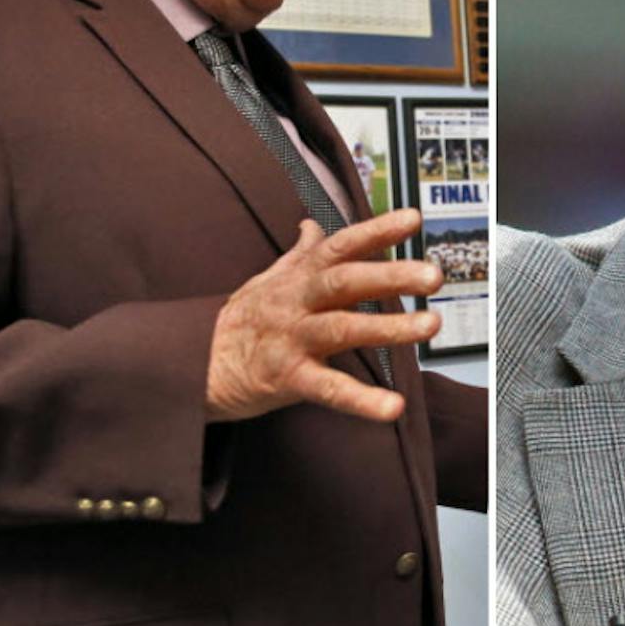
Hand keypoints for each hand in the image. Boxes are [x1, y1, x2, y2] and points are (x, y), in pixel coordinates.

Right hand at [205, 209, 442, 423]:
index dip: (375, 230)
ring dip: (389, 327)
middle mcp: (296, 302)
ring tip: (429, 325)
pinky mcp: (286, 378)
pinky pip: (328, 390)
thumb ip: (299, 254)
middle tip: (433, 274)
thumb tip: (313, 224)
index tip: (413, 218)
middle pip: (345, 281)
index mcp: (298, 277)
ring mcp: (291, 339)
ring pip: (343, 328)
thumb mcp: (267, 280)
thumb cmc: (241, 321)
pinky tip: (393, 406)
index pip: (340, 246)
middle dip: (391, 275)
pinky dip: (362, 400)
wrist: (191, 364)